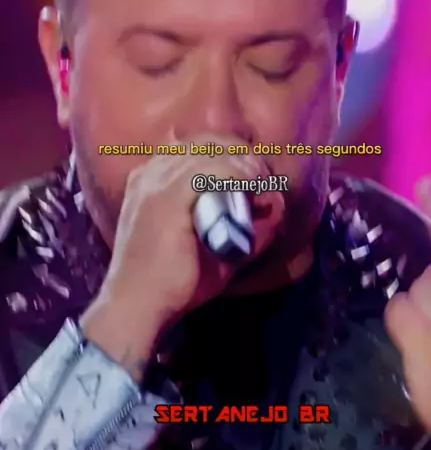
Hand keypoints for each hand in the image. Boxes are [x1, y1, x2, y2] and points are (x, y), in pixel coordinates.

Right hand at [80, 134, 283, 380]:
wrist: (138, 307)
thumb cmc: (173, 281)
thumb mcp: (206, 242)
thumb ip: (236, 221)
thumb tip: (273, 204)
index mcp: (152, 177)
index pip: (200, 145)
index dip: (233, 156)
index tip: (257, 178)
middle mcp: (151, 171)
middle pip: (209, 143)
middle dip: (243, 158)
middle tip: (266, 184)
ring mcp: (156, 181)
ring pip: (213, 153)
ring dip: (246, 167)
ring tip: (264, 189)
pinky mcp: (166, 196)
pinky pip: (211, 170)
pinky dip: (238, 175)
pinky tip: (254, 188)